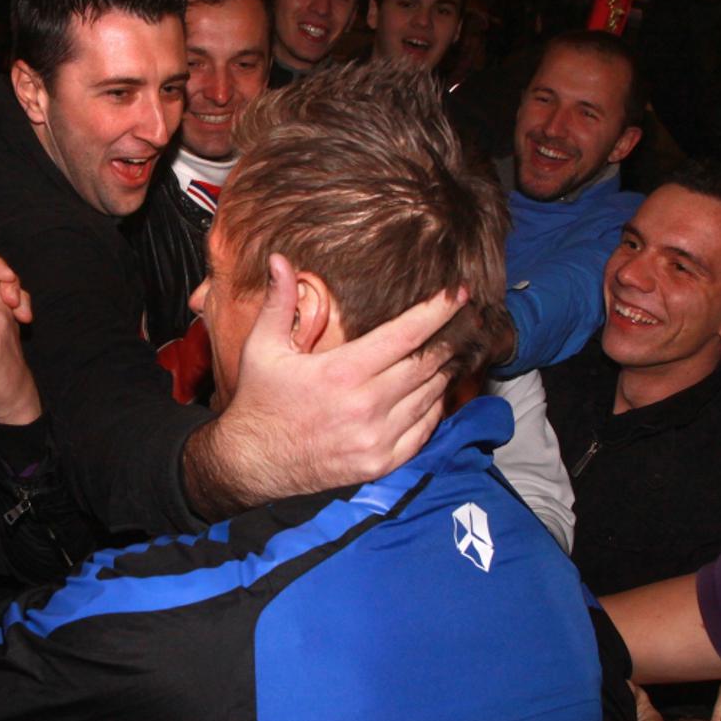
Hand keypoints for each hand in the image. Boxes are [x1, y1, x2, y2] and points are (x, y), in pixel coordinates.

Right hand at [185, 253, 461, 519]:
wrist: (253, 463)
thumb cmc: (259, 400)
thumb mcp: (262, 347)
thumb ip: (278, 302)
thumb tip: (279, 258)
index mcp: (341, 373)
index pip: (406, 335)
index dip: (437, 311)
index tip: (459, 294)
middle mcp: (365, 406)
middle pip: (427, 364)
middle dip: (451, 338)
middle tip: (468, 320)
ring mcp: (376, 438)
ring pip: (431, 397)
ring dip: (445, 372)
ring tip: (454, 351)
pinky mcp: (380, 463)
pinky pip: (424, 431)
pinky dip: (435, 409)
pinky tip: (434, 392)